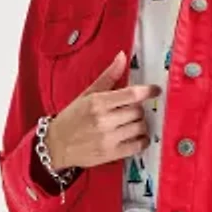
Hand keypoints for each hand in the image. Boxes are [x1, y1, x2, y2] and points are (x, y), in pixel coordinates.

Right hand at [46, 51, 160, 169]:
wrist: (56, 145)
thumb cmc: (72, 118)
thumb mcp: (87, 94)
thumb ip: (108, 76)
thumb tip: (122, 57)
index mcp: (98, 102)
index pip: (131, 94)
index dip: (148, 91)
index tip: (155, 90)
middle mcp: (103, 120)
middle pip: (138, 111)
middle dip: (139, 109)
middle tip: (132, 109)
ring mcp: (108, 139)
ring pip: (140, 127)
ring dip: (141, 124)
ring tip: (132, 122)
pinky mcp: (111, 154)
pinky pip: (138, 146)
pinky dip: (142, 140)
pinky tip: (136, 136)